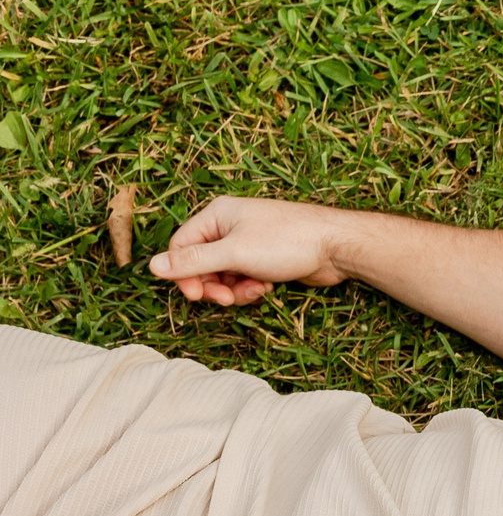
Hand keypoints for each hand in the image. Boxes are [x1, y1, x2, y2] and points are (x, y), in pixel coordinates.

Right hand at [149, 196, 353, 305]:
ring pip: (224, 275)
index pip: (181, 246)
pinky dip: (251, 287)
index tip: (195, 296)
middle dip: (212, 286)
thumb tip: (153, 266)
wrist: (337, 246)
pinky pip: (244, 278)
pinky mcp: (266, 259)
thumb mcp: (234, 253)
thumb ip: (193, 262)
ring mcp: (249, 243)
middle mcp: (230, 226)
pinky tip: (268, 287)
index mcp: (217, 215)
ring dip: (235, 289)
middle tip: (227, 300)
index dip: (183, 273)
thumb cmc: (288, 241)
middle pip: (202, 264)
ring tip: (256, 290)